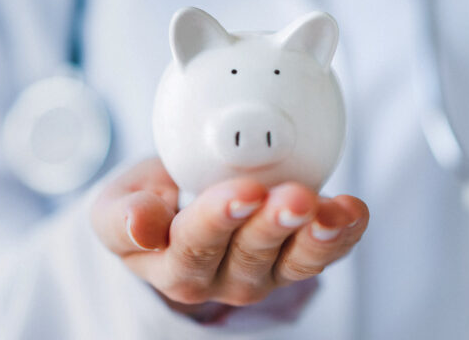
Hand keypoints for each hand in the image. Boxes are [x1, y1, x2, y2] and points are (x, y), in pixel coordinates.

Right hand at [91, 158, 368, 306]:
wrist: (177, 204)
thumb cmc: (148, 202)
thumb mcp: (115, 206)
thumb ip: (121, 217)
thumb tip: (140, 224)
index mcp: (172, 265)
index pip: (194, 247)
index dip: (219, 219)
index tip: (242, 191)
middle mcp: (221, 277)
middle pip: (251, 255)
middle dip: (274, 224)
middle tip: (292, 197)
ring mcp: (264, 271)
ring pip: (295, 261)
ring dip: (317, 236)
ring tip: (331, 211)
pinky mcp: (296, 259)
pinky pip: (325, 253)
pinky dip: (344, 232)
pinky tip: (354, 211)